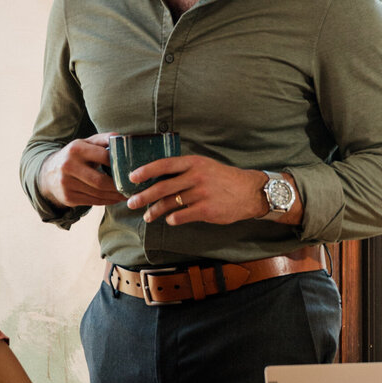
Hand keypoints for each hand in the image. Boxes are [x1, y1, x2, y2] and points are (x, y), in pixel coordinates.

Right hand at [38, 134, 124, 208]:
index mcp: (76, 148)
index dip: (119, 163)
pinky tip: (115, 199)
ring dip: (115, 196)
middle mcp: (68, 165)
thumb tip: (123, 139)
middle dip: (118, 186)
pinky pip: (92, 201)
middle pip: (100, 181)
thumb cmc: (74, 156)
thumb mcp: (85, 143)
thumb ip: (103, 139)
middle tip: (131, 187)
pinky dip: (107, 201)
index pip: (104, 157)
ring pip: (97, 194)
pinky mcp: (67, 197)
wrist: (48, 172)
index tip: (131, 168)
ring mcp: (66, 183)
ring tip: (126, 194)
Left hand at [125, 154, 267, 225]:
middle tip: (132, 203)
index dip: (145, 171)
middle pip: (162, 187)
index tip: (132, 178)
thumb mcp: (205, 166)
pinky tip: (169, 220)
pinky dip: (172, 219)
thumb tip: (158, 177)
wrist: (249, 191)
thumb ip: (184, 169)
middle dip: (143, 197)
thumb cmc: (223, 178)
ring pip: (169, 203)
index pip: (164, 164)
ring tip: (147, 216)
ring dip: (155, 211)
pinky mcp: (206, 210)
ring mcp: (201, 193)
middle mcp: (196, 176)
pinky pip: (181, 216)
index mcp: (194, 162)